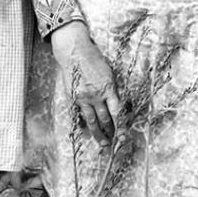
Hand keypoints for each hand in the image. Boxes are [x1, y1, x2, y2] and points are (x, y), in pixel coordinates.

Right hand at [51, 21, 121, 145]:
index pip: (117, 112)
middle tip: (114, 143)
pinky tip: (85, 133)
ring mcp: (83, 98)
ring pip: (92, 121)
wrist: (74, 52)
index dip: (121, 126)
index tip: (124, 137)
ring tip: (103, 144)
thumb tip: (118, 105)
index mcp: (108, 88)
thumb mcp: (109, 73)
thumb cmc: (94, 60)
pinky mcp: (72, 98)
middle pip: (104, 119)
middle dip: (110, 133)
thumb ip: (113, 90)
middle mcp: (95, 95)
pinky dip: (82, 125)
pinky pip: (78, 115)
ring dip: (98, 134)